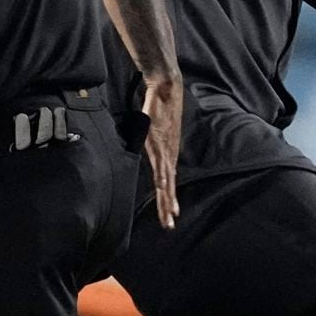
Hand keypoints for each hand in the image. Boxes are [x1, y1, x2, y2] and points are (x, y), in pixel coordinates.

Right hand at [141, 71, 182, 228]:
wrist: (165, 89)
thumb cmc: (159, 108)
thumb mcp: (153, 131)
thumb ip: (151, 143)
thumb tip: (145, 147)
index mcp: (168, 156)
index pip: (167, 183)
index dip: (168, 201)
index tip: (171, 217)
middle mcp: (169, 156)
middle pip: (168, 186)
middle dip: (168, 207)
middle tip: (170, 225)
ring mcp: (165, 150)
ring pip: (166, 179)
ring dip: (168, 198)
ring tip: (170, 215)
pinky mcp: (159, 141)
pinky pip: (160, 162)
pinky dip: (162, 176)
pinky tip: (163, 188)